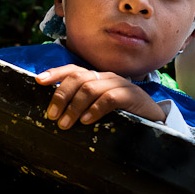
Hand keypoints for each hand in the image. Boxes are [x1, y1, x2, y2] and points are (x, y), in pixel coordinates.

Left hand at [35, 64, 166, 129]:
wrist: (155, 121)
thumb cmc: (123, 115)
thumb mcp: (99, 108)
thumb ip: (82, 104)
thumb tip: (56, 111)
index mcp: (97, 78)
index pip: (73, 70)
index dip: (55, 73)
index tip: (38, 81)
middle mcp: (107, 77)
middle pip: (78, 78)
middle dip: (61, 96)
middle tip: (52, 115)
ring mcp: (120, 85)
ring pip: (90, 88)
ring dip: (74, 107)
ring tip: (65, 123)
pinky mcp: (132, 96)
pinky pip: (109, 98)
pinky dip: (95, 110)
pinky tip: (86, 121)